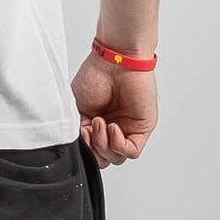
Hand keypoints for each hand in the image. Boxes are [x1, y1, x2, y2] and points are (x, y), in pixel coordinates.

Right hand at [72, 51, 156, 166]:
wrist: (114, 60)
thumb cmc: (95, 76)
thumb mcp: (77, 109)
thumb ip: (79, 131)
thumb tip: (81, 149)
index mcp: (97, 125)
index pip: (93, 153)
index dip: (85, 150)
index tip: (79, 133)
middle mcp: (113, 129)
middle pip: (105, 159)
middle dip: (94, 150)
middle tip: (88, 130)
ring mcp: (128, 129)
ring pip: (118, 158)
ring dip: (104, 145)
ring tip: (99, 123)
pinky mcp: (142, 128)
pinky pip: (132, 151)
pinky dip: (118, 144)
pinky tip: (112, 127)